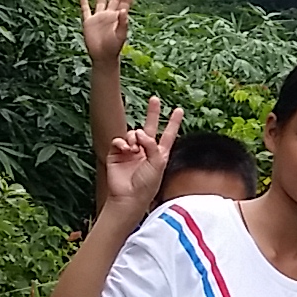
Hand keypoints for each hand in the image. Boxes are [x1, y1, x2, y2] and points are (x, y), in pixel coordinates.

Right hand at [82, 0, 133, 62]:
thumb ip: (123, 23)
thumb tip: (124, 10)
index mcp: (119, 18)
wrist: (102, 56)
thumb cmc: (114, 47)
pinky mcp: (88, 22)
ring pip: (100, 2)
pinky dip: (84, 3)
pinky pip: (86, 10)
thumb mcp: (121, 35)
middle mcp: (109, 15)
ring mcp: (99, 18)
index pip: (124, 2)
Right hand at [102, 96, 182, 212]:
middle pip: (150, 127)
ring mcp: (131, 152)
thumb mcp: (157, 163)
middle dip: (152, 113)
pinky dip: (122, 142)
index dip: (174, 122)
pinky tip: (126, 149)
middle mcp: (145, 151)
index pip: (168, 134)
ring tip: (134, 148)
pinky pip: (119, 140)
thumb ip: (152, 145)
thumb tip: (140, 132)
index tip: (179, 110)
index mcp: (159, 154)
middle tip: (154, 99)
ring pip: (133, 133)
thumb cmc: (146, 185)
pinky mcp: (117, 154)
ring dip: (134, 137)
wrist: (128, 197)